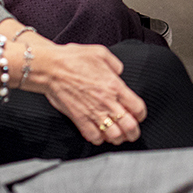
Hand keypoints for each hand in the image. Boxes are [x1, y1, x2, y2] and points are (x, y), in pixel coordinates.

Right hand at [32, 41, 147, 144]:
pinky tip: (99, 135)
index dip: (141, 114)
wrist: (51, 68)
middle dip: (133, 132)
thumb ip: (115, 64)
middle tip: (132, 133)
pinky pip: (93, 136)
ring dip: (118, 138)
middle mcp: (107, 102)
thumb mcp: (101, 53)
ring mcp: (93, 112)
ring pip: (113, 135)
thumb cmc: (73, 58)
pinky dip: (98, 139)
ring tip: (117, 137)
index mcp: (115, 85)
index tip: (138, 115)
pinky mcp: (79, 119)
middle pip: (129, 126)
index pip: (138, 108)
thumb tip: (119, 71)